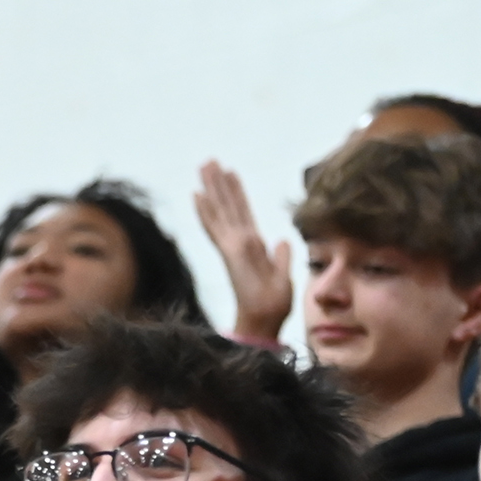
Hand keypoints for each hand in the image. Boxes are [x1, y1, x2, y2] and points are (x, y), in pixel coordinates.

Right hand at [193, 161, 293, 342]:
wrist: (266, 319)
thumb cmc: (273, 303)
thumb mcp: (283, 274)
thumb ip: (281, 256)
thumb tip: (282, 240)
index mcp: (253, 246)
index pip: (242, 213)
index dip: (236, 193)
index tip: (230, 173)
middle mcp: (240, 242)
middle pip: (228, 206)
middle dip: (219, 183)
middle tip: (209, 160)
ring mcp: (233, 246)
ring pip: (221, 210)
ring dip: (212, 188)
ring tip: (205, 165)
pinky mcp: (230, 252)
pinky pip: (215, 227)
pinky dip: (206, 211)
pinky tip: (196, 194)